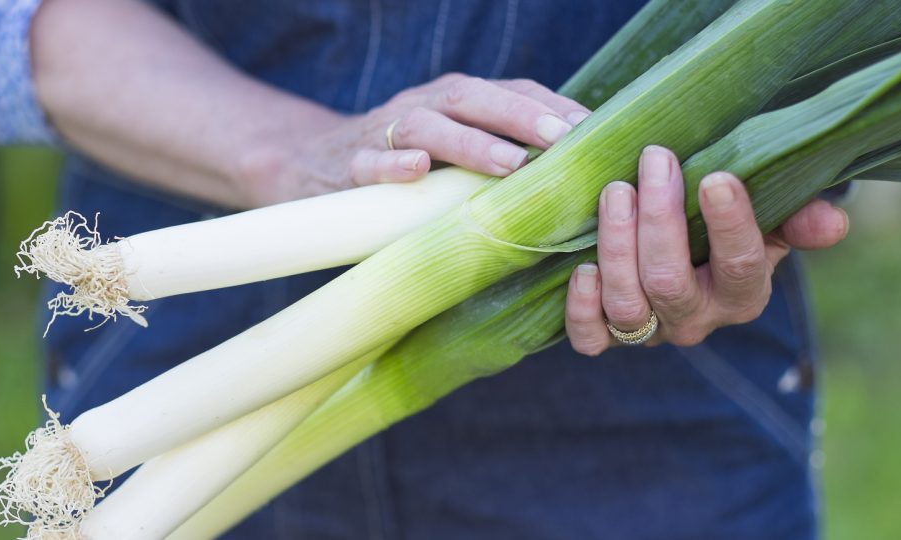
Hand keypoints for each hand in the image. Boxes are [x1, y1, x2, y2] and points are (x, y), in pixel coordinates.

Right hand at [237, 73, 590, 205]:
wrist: (305, 168)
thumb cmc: (399, 170)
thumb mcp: (450, 159)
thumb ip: (496, 164)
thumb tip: (570, 191)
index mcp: (454, 102)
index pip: (510, 92)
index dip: (551, 106)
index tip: (596, 129)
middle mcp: (422, 106)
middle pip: (474, 98)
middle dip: (522, 115)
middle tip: (564, 139)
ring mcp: (382, 134)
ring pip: (426, 125)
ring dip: (471, 142)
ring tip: (509, 163)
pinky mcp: (346, 168)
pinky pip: (367, 163)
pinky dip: (391, 166)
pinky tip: (416, 171)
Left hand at [563, 146, 849, 354]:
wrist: (679, 249)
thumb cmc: (722, 222)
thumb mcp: (769, 216)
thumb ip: (800, 217)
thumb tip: (834, 222)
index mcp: (743, 293)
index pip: (741, 264)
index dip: (730, 225)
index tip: (716, 178)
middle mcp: (697, 319)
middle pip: (671, 283)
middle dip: (659, 220)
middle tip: (654, 159)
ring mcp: (649, 330)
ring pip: (628, 305)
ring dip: (618, 247)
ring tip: (615, 192)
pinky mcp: (606, 335)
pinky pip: (590, 338)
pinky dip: (582, 308)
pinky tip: (582, 267)